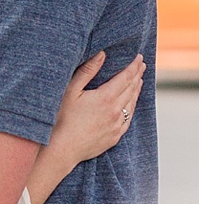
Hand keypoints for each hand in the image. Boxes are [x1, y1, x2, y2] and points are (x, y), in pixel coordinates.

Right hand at [50, 51, 144, 165]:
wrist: (61, 149)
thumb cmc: (62, 118)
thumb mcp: (71, 90)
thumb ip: (87, 71)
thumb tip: (102, 54)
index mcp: (106, 98)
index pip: (126, 77)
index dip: (134, 66)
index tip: (139, 57)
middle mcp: (115, 112)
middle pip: (131, 89)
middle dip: (137, 75)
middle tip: (141, 65)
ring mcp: (116, 126)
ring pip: (131, 104)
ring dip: (136, 91)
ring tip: (138, 81)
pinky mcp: (114, 137)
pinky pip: (128, 119)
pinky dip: (131, 108)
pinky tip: (131, 104)